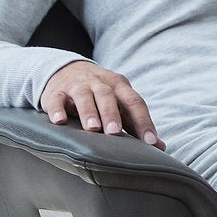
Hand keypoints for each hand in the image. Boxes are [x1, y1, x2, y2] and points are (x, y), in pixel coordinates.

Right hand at [41, 60, 163, 144]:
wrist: (68, 70)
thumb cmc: (100, 95)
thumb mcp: (120, 104)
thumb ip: (136, 124)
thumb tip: (160, 147)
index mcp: (120, 87)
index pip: (135, 102)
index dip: (143, 121)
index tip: (150, 142)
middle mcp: (99, 83)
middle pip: (108, 96)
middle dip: (112, 114)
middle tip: (115, 132)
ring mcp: (77, 85)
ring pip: (83, 96)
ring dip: (89, 112)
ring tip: (92, 128)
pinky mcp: (56, 91)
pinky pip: (56, 99)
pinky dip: (57, 109)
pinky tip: (59, 121)